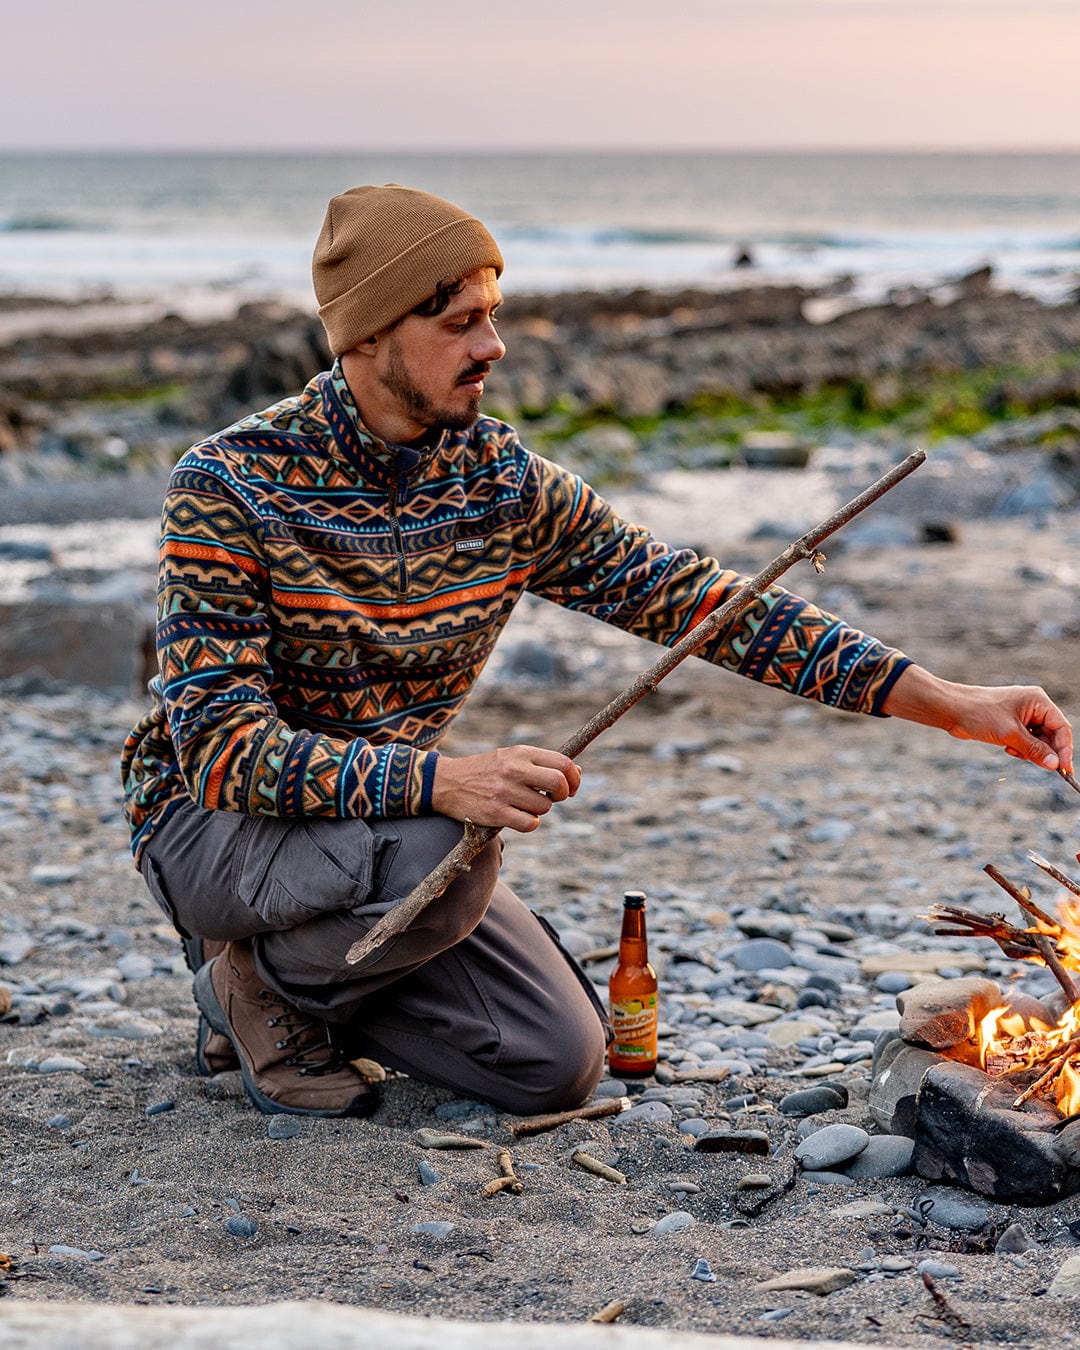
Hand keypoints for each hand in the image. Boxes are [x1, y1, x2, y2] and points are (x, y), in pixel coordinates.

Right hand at [431, 744, 581, 831]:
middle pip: (559, 784)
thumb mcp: (510, 756)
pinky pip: (529, 823)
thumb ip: (541, 763)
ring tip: (524, 805)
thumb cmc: (484, 770)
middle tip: (552, 799)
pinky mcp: (495, 813)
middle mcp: (514, 770)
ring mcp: (504, 792)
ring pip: (544, 807)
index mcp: (520, 753)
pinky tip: (519, 818)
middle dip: (562, 795)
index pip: (563, 763)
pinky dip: (529, 823)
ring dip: (540, 810)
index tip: (570, 788)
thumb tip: (577, 771)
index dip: (574, 778)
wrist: (445, 782)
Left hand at [881, 665, 1073, 773]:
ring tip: (1014, 751)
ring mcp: (1022, 715)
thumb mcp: (1010, 734)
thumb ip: (1034, 750)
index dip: (1065, 749)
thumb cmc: (979, 714)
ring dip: (1031, 751)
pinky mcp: (1011, 723)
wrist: (951, 710)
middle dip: (1046, 752)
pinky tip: (1008, 749)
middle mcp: (1033, 706)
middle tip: (1044, 768)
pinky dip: (1020, 749)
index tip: (1065, 769)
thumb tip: (1055, 764)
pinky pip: (1025, 741)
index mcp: (1038, 701)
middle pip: (1051, 735)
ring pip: (1038, 740)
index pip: (1061, 727)